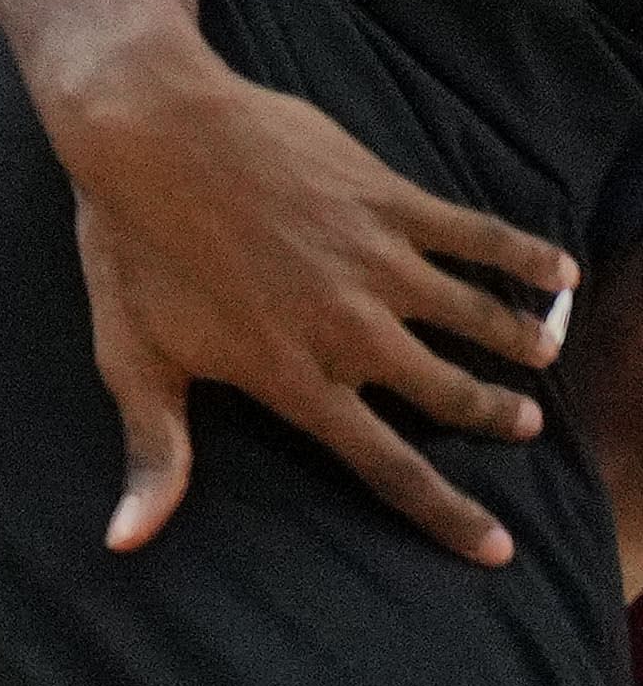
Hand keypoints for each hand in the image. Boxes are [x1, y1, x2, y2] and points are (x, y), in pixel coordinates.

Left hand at [41, 48, 578, 561]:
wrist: (154, 137)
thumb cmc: (134, 253)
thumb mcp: (133, 362)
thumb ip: (154, 453)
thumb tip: (126, 541)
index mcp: (293, 378)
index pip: (384, 466)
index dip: (445, 512)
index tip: (497, 548)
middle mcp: (350, 330)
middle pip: (446, 392)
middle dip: (493, 415)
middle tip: (525, 427)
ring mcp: (379, 263)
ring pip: (474, 316)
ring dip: (516, 340)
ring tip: (542, 356)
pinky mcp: (393, 202)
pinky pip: (478, 234)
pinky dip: (525, 255)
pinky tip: (560, 272)